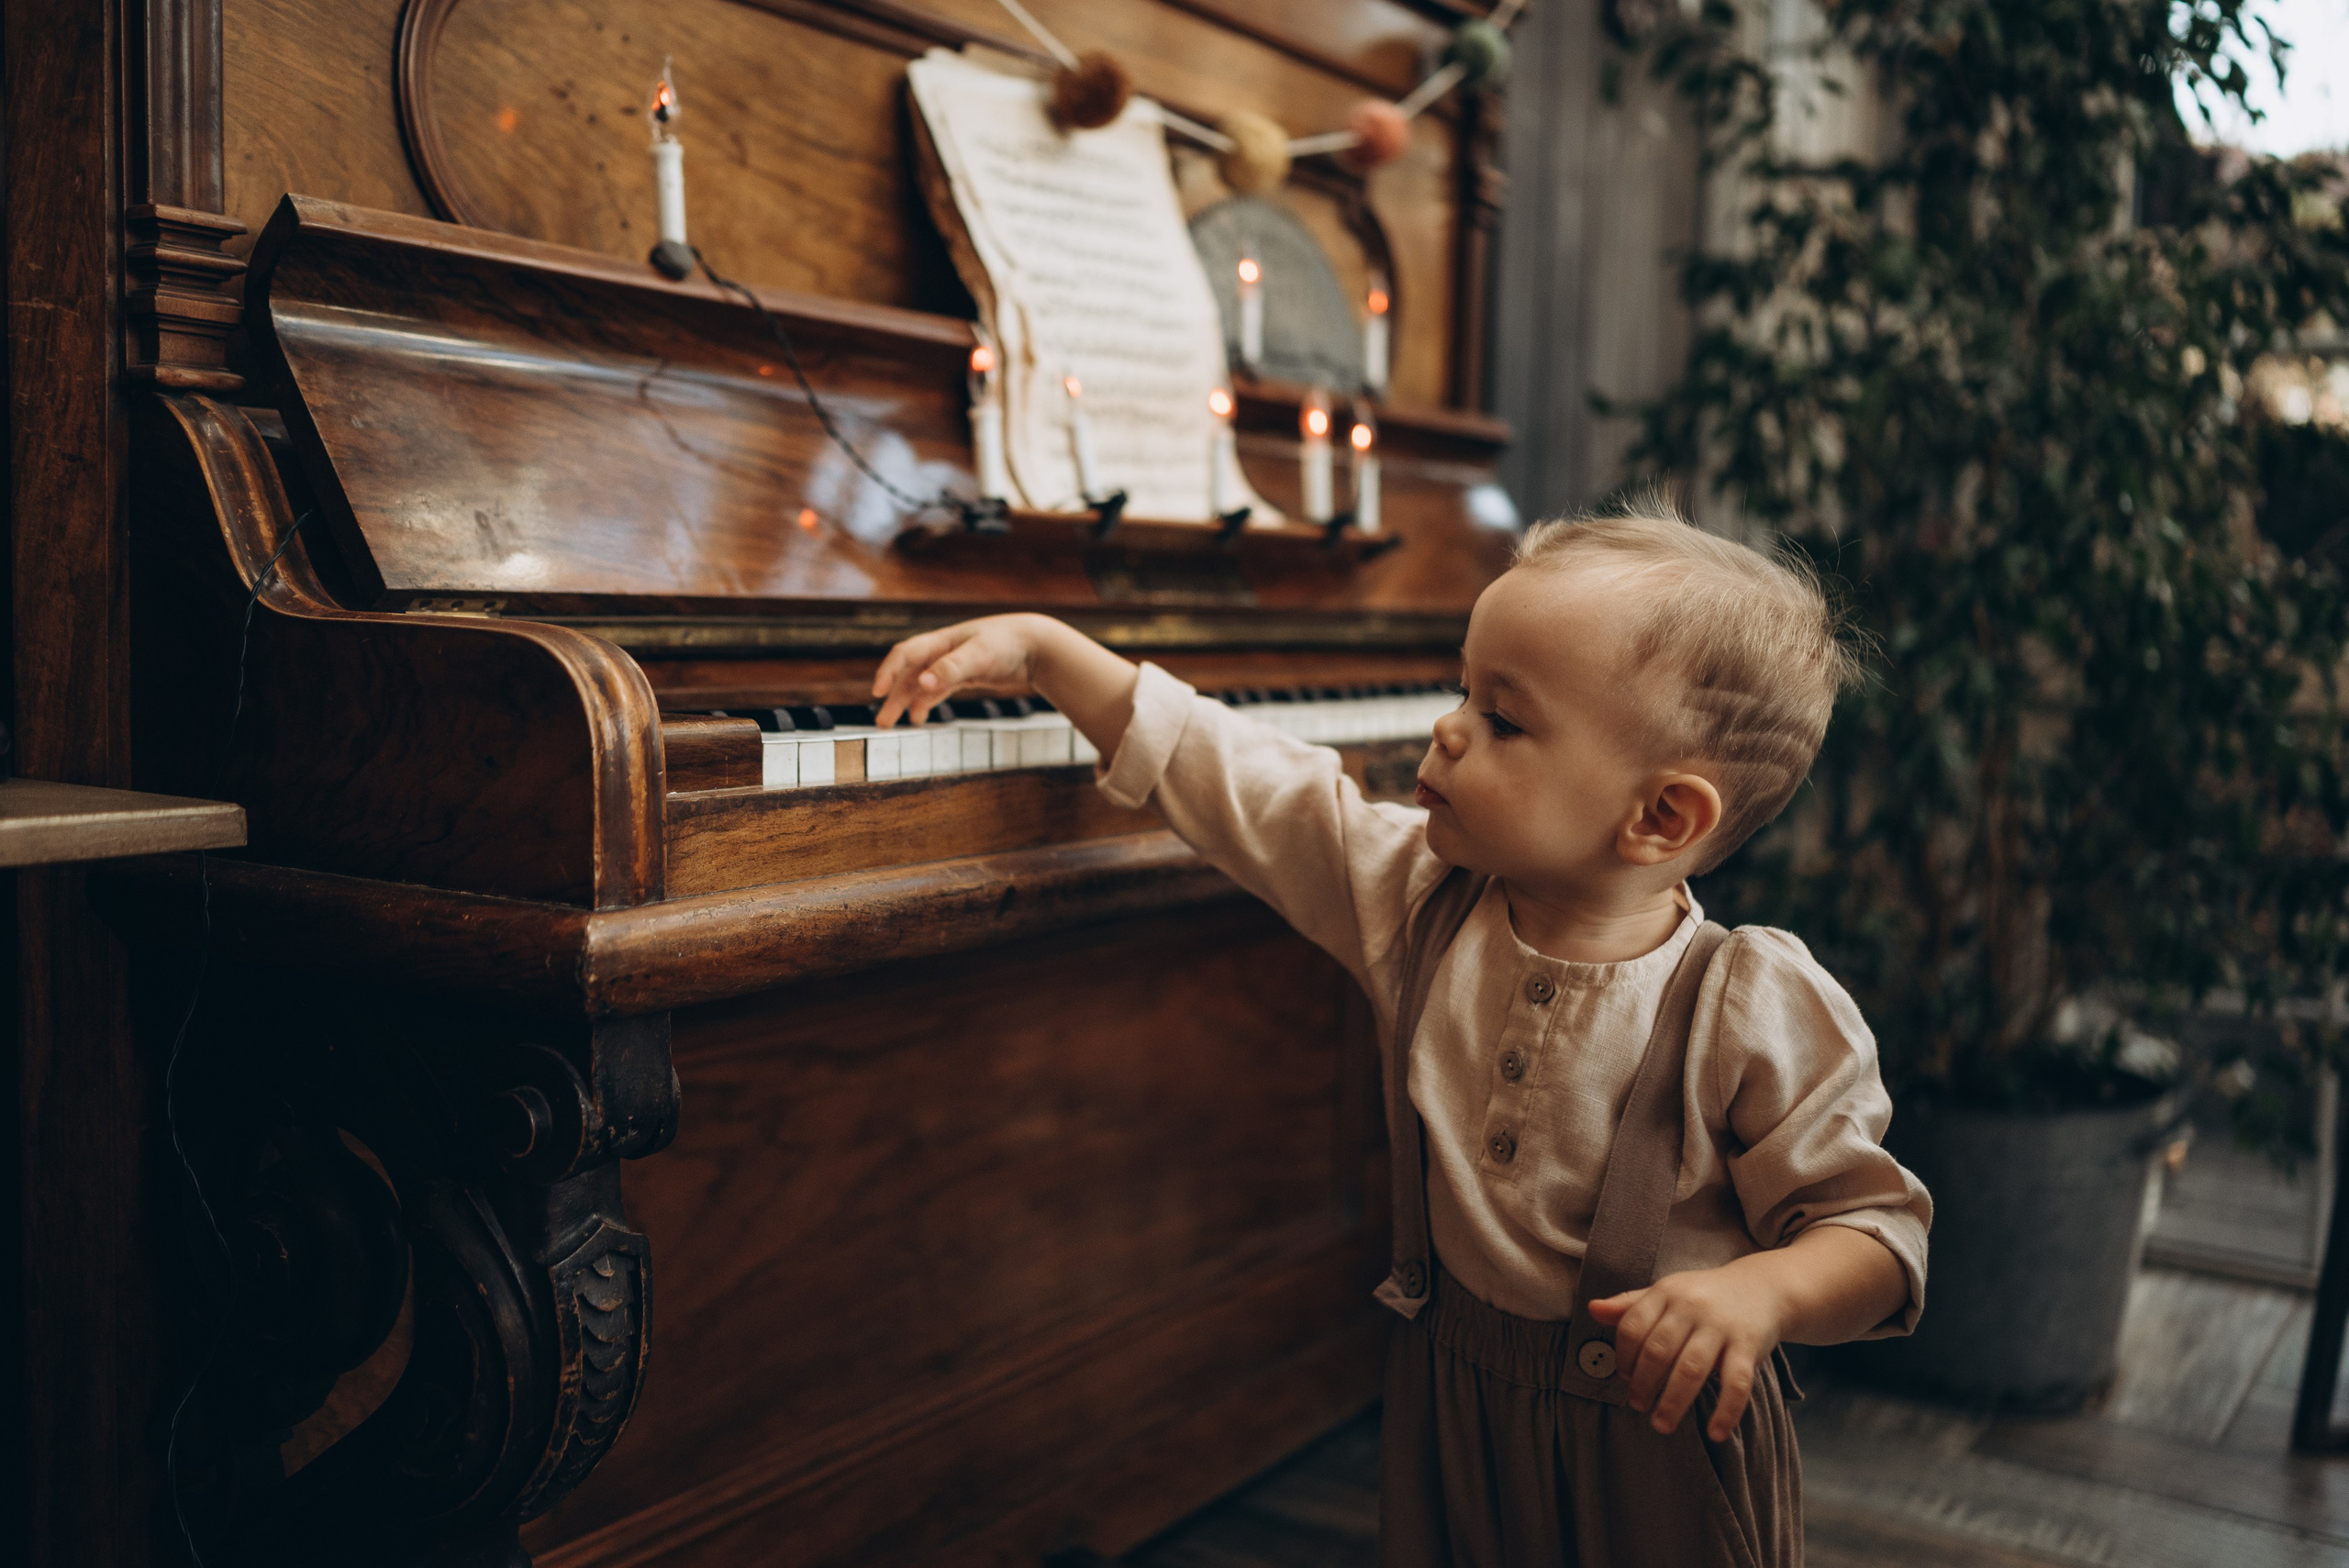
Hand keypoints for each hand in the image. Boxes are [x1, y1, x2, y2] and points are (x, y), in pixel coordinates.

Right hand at [872, 614, 1051, 726]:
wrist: (1036, 645)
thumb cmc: (1008, 643)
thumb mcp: (979, 655)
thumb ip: (951, 668)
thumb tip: (922, 682)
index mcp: (941, 641)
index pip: (905, 655)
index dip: (888, 672)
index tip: (877, 692)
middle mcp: (942, 652)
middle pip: (909, 674)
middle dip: (893, 697)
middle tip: (881, 722)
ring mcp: (952, 665)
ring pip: (920, 685)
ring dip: (905, 702)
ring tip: (892, 724)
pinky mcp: (964, 676)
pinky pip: (937, 690)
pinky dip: (925, 702)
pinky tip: (918, 717)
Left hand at [1585, 1264, 1787, 1442]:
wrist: (1762, 1288)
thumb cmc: (1704, 1297)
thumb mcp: (1667, 1293)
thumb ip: (1630, 1305)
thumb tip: (1592, 1309)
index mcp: (1667, 1292)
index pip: (1633, 1326)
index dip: (1622, 1357)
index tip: (1623, 1378)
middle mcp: (1692, 1306)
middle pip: (1658, 1350)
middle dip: (1643, 1384)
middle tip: (1637, 1406)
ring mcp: (1721, 1326)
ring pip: (1691, 1368)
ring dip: (1673, 1402)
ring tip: (1661, 1425)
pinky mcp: (1749, 1345)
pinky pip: (1737, 1383)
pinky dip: (1726, 1411)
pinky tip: (1715, 1433)